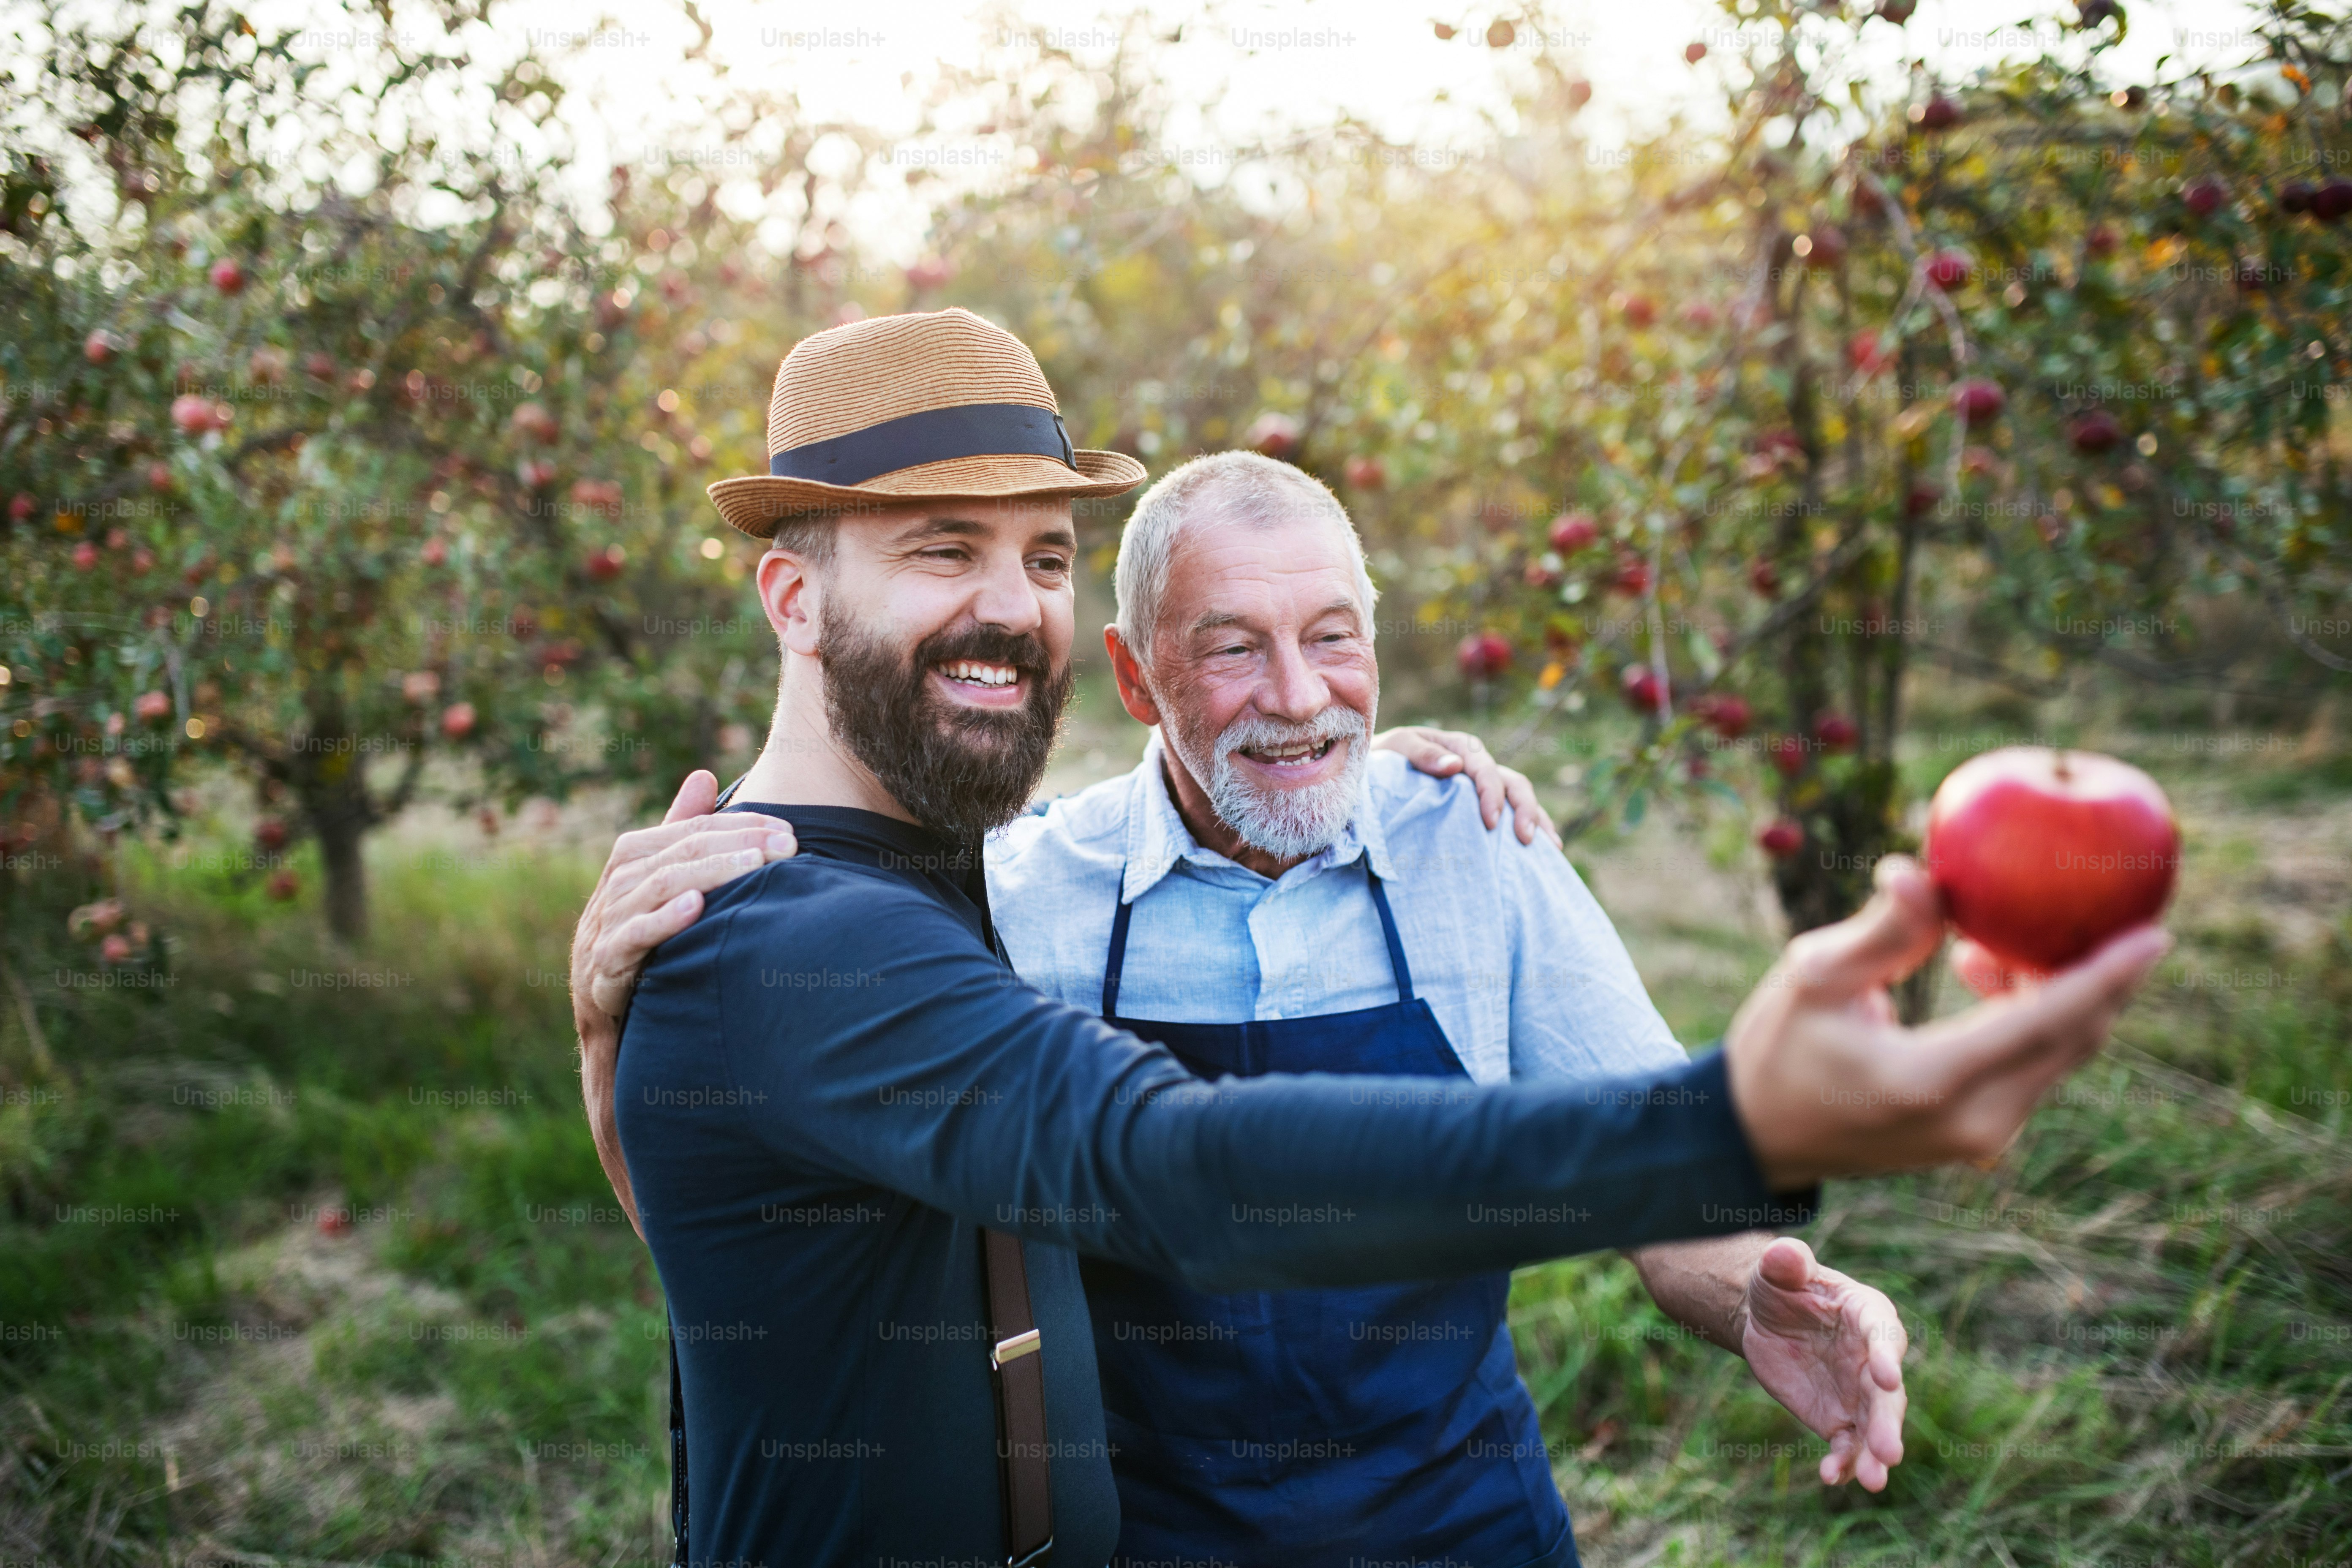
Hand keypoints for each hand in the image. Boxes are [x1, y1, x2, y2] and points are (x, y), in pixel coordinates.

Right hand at [570, 770, 797, 1235]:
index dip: (720, 825)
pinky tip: (695, 910)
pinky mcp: (596, 999)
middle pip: (652, 860)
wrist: (634, 1086)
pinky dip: (655, 925)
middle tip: (785, 846)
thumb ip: (687, 846)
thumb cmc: (665, 987)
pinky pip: (619, 953)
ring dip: (699, 876)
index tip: (785, 829)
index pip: (662, 837)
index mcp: (620, 890)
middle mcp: (599, 916)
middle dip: (720, 847)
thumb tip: (705, 773)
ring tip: (754, 867)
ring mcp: (592, 957)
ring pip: (637, 897)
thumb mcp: (683, 913)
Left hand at [1370, 725, 1558, 846]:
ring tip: (1549, 847)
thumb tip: (1454, 765)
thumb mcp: (1397, 749)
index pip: (1484, 768)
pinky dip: (1533, 825)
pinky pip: (1514, 811)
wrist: (1374, 771)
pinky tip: (1547, 849)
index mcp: (1459, 748)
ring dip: (1537, 819)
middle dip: (1524, 809)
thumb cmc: (1384, 760)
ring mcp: (1484, 784)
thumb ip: (1421, 754)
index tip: (1490, 822)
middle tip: (1525, 839)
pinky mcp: (1483, 802)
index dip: (1491, 794)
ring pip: (1520, 797)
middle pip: (1512, 782)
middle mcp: (1477, 764)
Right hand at [1724, 854, 2168, 1188]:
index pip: (2047, 1021)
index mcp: (1932, 1080)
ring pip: (2057, 1056)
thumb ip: (1883, 929)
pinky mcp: (1979, 1141)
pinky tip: (1983, 978)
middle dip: (2095, 975)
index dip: (2108, 975)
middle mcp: (1973, 1121)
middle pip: (2072, 1040)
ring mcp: (1980, 1140)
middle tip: (2090, 910)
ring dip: (2052, 994)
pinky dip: (2031, 1022)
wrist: (1757, 1138)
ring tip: (1992, 944)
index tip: (2158, 933)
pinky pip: (2033, 1072)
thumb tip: (1921, 870)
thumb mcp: (1813, 976)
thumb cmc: (1777, 1048)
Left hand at [1736, 1237, 1906, 1490]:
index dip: (1887, 1356)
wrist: (1766, 1318)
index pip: (1884, 1337)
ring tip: (1872, 1482)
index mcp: (1868, 1316)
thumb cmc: (1781, 1286)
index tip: (1886, 1377)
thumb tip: (1784, 1252)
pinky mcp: (1838, 1418)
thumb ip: (1786, 1262)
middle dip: (1888, 1423)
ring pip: (1873, 1428)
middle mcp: (1873, 1359)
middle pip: (1886, 1395)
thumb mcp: (1778, 1270)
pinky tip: (1831, 1478)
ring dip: (1874, 1455)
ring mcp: (1859, 1394)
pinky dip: (1842, 1462)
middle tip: (1889, 1453)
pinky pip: (1846, 1445)